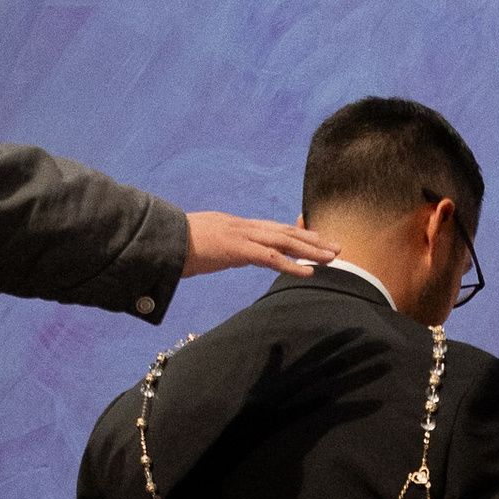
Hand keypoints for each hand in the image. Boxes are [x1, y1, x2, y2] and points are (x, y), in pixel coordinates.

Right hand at [180, 212, 340, 278]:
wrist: (161, 240)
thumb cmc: (176, 246)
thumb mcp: (204, 246)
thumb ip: (218, 249)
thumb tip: (222, 256)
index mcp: (236, 226)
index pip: (273, 228)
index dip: (297, 233)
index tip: (317, 238)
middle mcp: (244, 226)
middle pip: (285, 231)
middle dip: (313, 239)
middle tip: (337, 246)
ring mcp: (241, 236)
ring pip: (285, 241)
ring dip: (311, 250)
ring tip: (334, 257)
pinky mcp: (237, 249)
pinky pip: (271, 258)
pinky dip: (293, 265)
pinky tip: (310, 272)